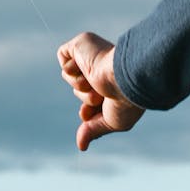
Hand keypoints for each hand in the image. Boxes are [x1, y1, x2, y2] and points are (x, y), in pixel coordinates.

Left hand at [57, 32, 144, 150]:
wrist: (126, 80)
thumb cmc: (126, 102)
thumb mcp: (112, 122)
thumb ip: (93, 130)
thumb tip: (81, 146)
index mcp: (111, 85)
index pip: (88, 100)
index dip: (86, 110)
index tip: (88, 113)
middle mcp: (101, 69)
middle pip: (78, 90)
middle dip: (85, 99)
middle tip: (99, 97)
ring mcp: (91, 56)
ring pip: (69, 76)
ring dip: (80, 87)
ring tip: (96, 84)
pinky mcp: (81, 44)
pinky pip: (62, 58)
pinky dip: (71, 70)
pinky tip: (87, 70)